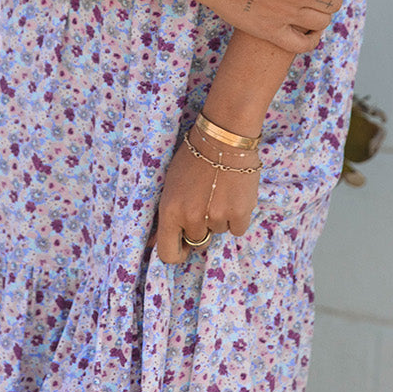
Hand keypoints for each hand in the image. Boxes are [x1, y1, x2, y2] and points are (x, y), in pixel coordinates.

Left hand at [153, 129, 260, 264]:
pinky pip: (237, 229)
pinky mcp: (240, 213)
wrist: (223, 138)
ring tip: (220, 193)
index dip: (176, 253)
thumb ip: (165, 215)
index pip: (168, 253)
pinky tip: (233, 196)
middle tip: (205, 205)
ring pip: (218, 232)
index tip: (183, 248)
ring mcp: (217, 217)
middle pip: (197, 242)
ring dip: (219, 219)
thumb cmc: (193, 157)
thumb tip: (152, 242)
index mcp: (170, 211)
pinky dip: (237, 217)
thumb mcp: (170, 184)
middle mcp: (192, 217)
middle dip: (201, 229)